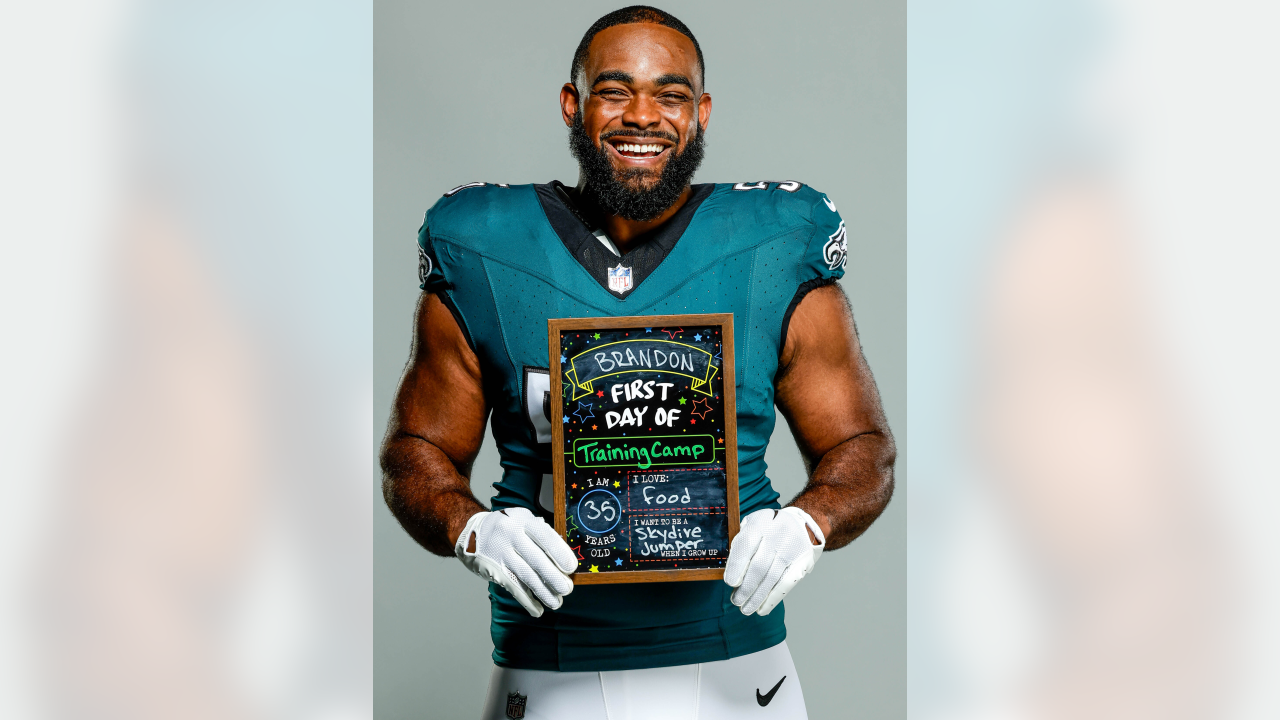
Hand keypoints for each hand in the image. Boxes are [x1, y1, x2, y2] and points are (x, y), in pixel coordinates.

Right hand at [454, 507, 577, 616]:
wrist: (471, 530)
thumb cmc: (507, 526)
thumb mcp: (523, 520)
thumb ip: (541, 533)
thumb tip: (565, 556)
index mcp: (522, 520)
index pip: (544, 536)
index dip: (559, 553)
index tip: (571, 568)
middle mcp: (510, 536)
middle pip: (535, 559)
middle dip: (553, 577)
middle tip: (567, 589)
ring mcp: (500, 554)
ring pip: (525, 576)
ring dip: (543, 592)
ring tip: (556, 602)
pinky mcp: (494, 570)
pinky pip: (513, 587)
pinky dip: (527, 600)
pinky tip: (538, 610)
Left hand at [724, 507, 824, 615]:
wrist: (802, 523)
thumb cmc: (769, 526)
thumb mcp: (752, 523)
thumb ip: (740, 542)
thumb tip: (728, 569)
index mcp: (761, 522)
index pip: (747, 544)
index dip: (737, 565)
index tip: (730, 582)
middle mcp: (778, 536)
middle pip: (760, 566)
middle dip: (746, 587)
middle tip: (736, 600)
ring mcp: (792, 550)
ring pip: (772, 578)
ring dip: (757, 597)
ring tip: (746, 608)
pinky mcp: (802, 562)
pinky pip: (786, 584)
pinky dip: (773, 599)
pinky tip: (762, 609)